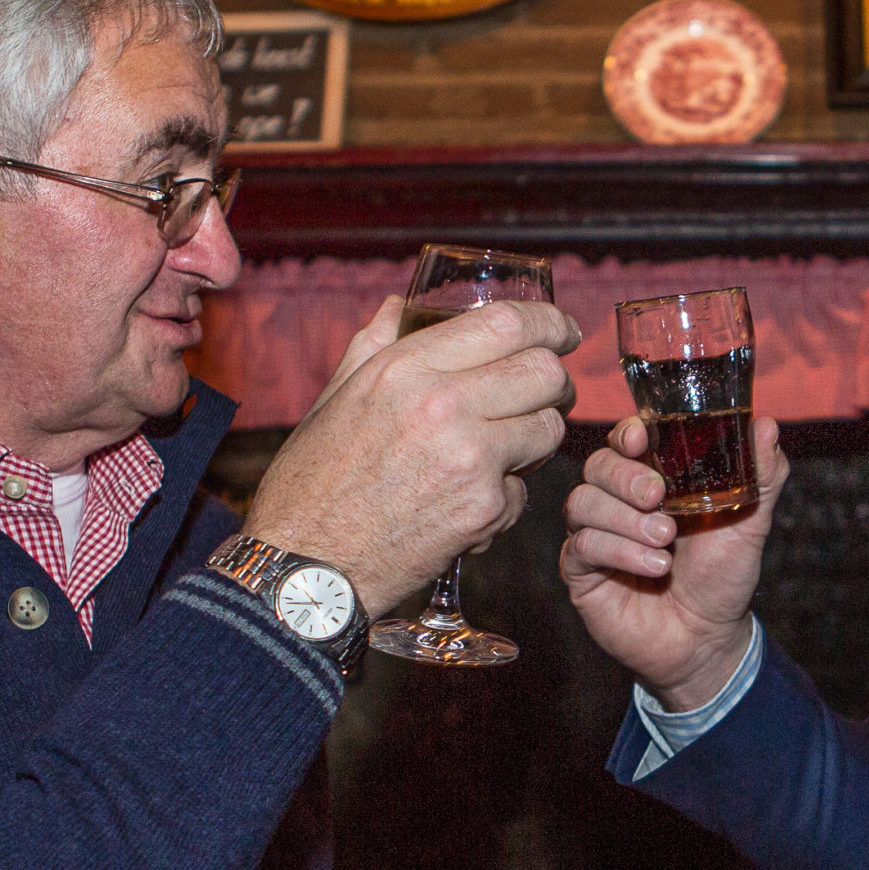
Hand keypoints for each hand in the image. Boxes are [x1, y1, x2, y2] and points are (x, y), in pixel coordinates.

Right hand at [245, 294, 578, 612]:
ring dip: (537, 436)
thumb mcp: (336, 397)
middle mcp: (443, 405)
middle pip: (545, 371)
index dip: (549, 321)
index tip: (561, 329)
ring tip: (507, 447)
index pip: (507, 323)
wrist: (307, 566)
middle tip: (547, 390)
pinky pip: (525, 489)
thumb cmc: (313, 483)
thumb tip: (400, 304)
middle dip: (555, 379)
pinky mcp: (483, 509)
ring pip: (549, 429)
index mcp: (406, 369)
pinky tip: (470, 501)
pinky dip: (506, 495)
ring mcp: (470, 459)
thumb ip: (373, 343)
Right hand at [559, 414, 788, 709]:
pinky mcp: (581, 571)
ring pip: (582, 502)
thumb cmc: (723, 576)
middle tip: (657, 496)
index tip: (640, 438)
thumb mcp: (750, 522)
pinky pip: (581, 545)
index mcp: (654, 478)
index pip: (626, 440)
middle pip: (597, 466)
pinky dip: (618, 551)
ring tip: (665, 541)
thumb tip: (766, 426)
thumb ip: (761, 475)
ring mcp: (596, 534)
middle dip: (625, 477)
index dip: (627, 433)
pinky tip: (655, 566)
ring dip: (624, 519)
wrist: (708, 639)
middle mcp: (618, 501)